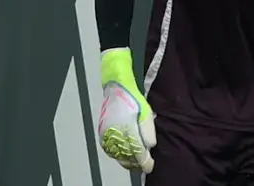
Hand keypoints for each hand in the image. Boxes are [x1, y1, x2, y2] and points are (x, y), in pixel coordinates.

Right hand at [98, 48, 156, 172]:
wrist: (115, 88)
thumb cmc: (133, 99)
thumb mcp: (146, 112)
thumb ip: (148, 131)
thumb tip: (149, 147)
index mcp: (128, 129)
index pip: (137, 154)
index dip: (145, 162)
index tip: (151, 165)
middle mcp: (115, 135)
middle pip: (127, 158)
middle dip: (137, 163)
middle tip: (146, 164)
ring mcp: (107, 135)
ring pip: (118, 156)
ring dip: (128, 161)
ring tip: (137, 161)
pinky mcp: (102, 134)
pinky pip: (111, 151)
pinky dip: (119, 155)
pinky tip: (126, 154)